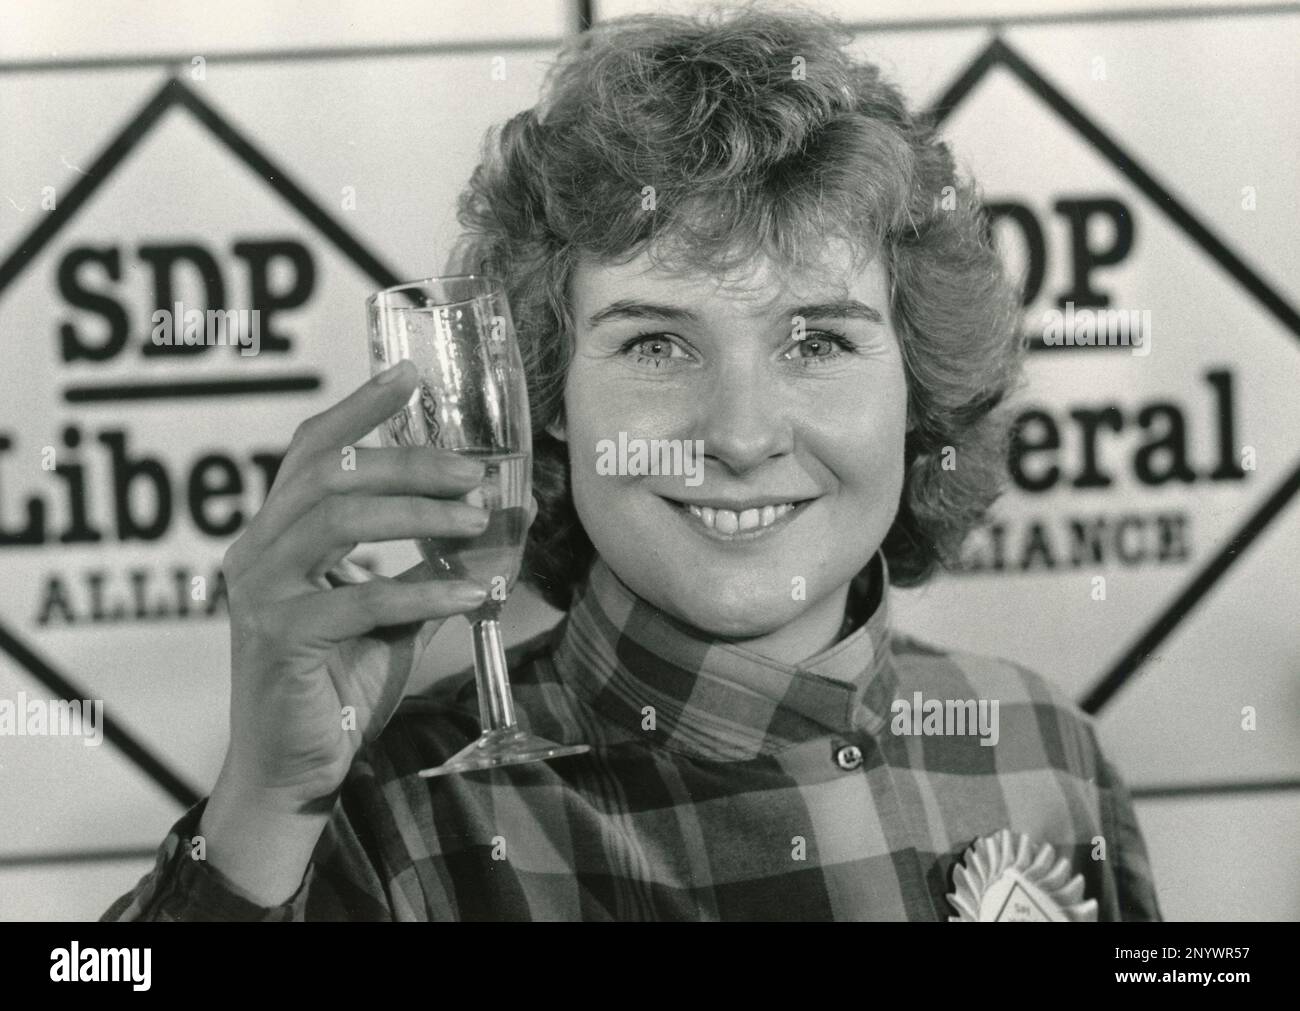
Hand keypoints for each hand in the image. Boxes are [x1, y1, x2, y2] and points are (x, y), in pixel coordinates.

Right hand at [214, 359, 535, 813]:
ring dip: (421, 513)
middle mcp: (258, 551)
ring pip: (340, 518)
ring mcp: (262, 591)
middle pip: (332, 473)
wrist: (294, 771)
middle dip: (409, 461)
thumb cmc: (337, 686)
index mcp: (278, 535)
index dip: (359, 407)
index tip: (409, 374)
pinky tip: (473, 590)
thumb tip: (492, 524)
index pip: (313, 451)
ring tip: (478, 518)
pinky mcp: (280, 636)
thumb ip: (424, 568)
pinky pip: (363, 597)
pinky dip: (426, 589)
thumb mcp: (389, 615)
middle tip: (475, 470)